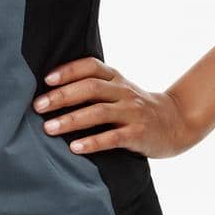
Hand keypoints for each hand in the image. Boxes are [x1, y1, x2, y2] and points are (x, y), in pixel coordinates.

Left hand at [33, 57, 202, 158]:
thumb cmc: (136, 107)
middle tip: (38, 106)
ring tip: (49, 128)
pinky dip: (93, 142)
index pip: (90, 66)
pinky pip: (113, 137)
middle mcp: (123, 92)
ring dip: (71, 120)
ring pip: (99, 112)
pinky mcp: (139, 134)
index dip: (68, 70)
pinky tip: (75, 148)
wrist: (176, 122)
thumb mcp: (119, 91)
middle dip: (62, 96)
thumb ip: (94, 87)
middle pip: (90, 88)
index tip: (46, 79)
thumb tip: (51, 91)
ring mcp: (132, 112)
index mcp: (116, 78)